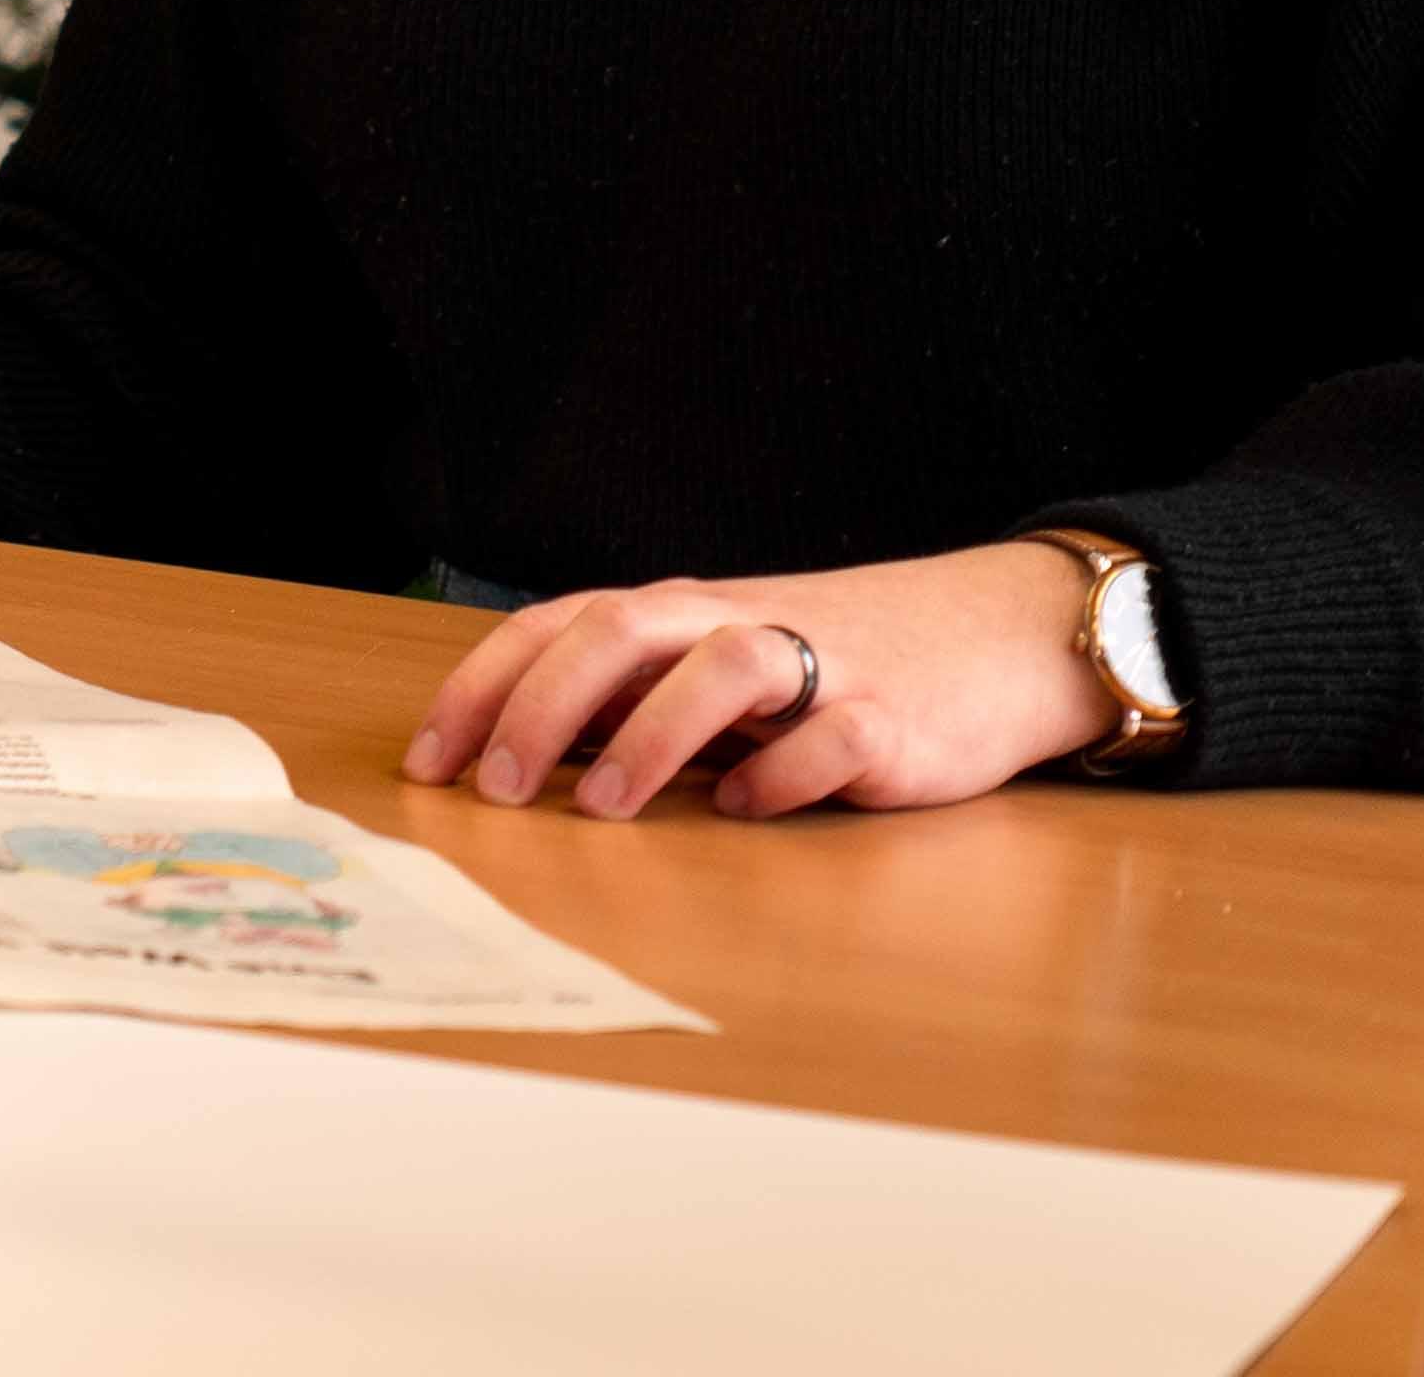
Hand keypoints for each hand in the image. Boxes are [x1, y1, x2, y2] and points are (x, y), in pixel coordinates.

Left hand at [403, 539, 1112, 819]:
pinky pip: (829, 740)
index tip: (429, 762)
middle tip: (497, 792)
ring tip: (605, 807)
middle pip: (618, 631)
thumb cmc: (831, 664)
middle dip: (542, 707)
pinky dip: (779, 775)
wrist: (994, 638)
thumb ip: (629, 698)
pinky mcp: (891, 721)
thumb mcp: (713, 668)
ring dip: (651, 734)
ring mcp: (818, 667)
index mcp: (679, 613)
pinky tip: (744, 811)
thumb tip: (515, 752)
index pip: (553, 627)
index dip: (481, 688)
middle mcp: (735, 624)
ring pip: (721, 666)